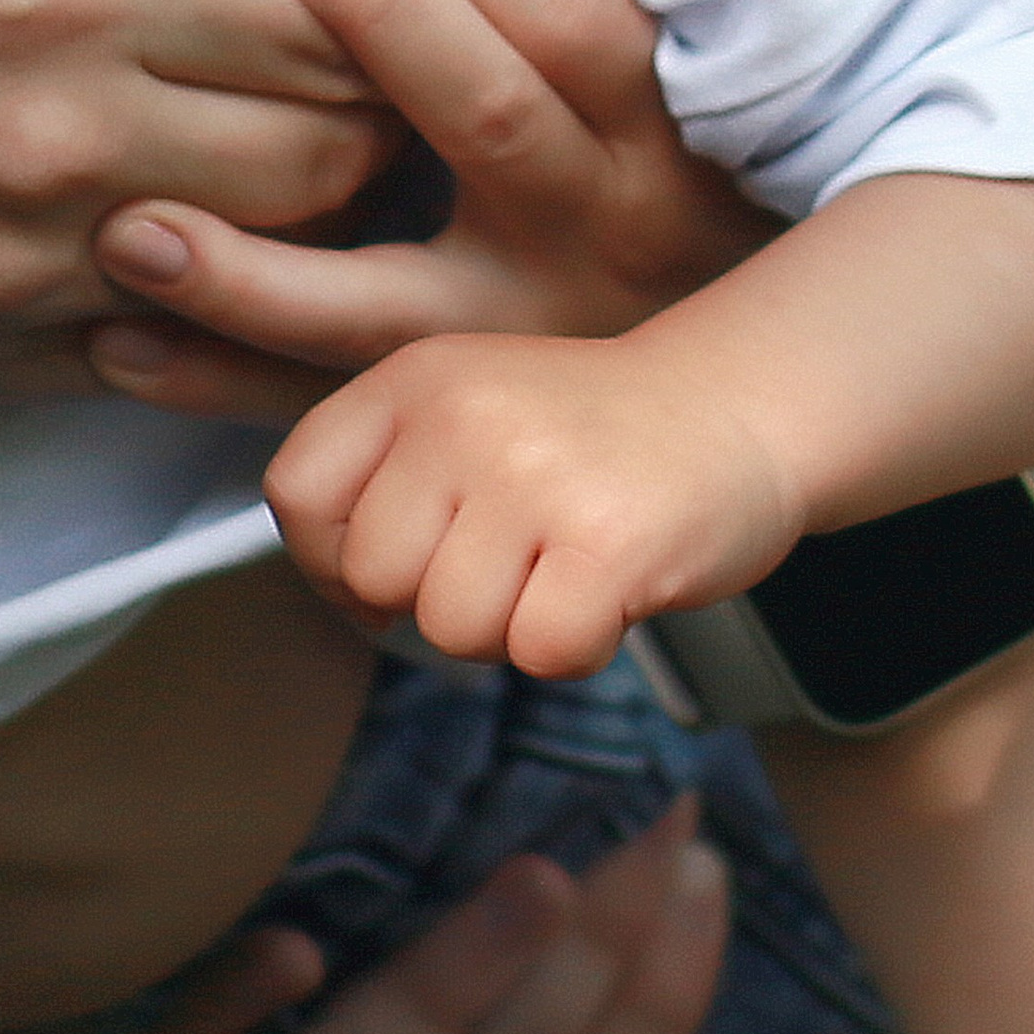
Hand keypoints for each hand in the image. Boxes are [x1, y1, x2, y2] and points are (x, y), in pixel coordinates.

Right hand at [0, 0, 391, 372]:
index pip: (334, 4)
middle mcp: (50, 143)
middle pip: (341, 152)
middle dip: (376, 95)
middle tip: (356, 40)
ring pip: (265, 276)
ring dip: (304, 213)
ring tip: (286, 139)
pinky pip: (141, 367)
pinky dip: (193, 310)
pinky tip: (172, 236)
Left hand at [91, 0, 766, 421]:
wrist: (723, 389)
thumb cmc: (646, 165)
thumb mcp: (623, 66)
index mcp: (642, 120)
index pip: (558, 9)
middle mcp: (592, 229)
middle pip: (486, 114)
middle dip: (381, 9)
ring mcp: (521, 340)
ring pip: (387, 304)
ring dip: (252, 265)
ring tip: (132, 219)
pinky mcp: (455, 418)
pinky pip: (328, 407)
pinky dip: (216, 384)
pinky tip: (113, 341)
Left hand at [267, 330, 802, 673]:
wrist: (736, 407)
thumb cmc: (591, 434)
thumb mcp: (467, 409)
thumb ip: (388, 478)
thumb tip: (345, 597)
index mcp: (415, 379)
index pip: (297, 492)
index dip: (330, 556)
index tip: (400, 562)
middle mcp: (464, 415)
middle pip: (372, 576)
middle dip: (435, 598)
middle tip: (511, 560)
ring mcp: (535, 475)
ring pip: (449, 629)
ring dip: (508, 629)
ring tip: (561, 567)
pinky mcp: (609, 542)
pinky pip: (539, 653)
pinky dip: (575, 649)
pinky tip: (606, 593)